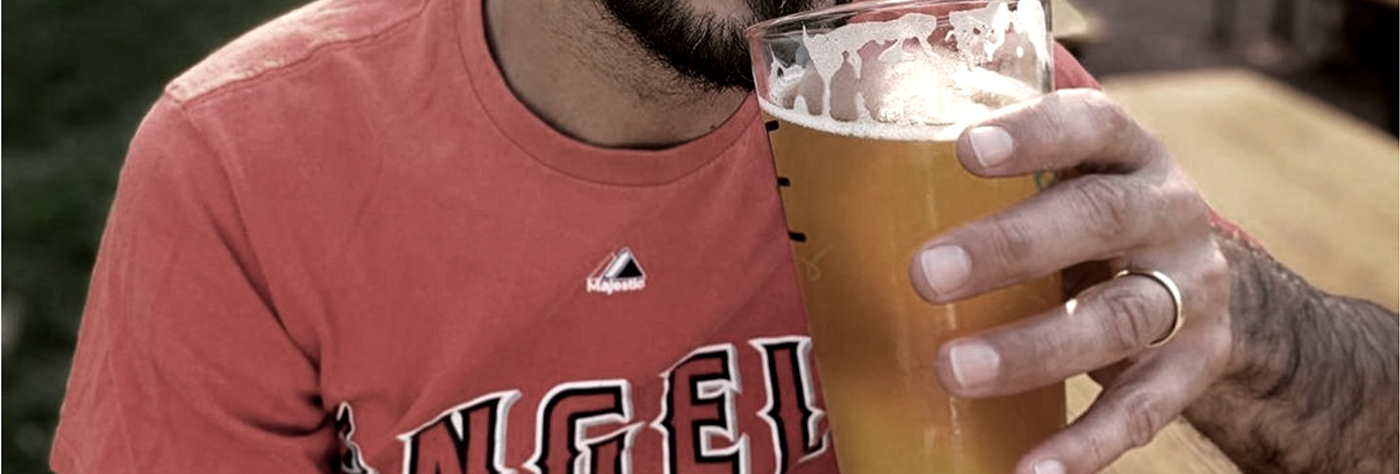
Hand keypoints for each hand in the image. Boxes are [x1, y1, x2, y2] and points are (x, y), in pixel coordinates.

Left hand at [907, 89, 1233, 473]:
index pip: (1087, 125)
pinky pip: (1143, 408)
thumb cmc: (1087, 220)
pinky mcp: (1195, 363)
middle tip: (925, 273)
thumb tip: (843, 191)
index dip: (1033, 135)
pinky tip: (1032, 470)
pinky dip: (1086, 444)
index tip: (964, 150)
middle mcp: (1168, 211)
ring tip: (954, 371)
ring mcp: (1188, 289)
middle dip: (1010, 248)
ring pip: (1120, 317)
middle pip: (1098, 219)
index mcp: (1125, 151)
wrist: (1205, 286)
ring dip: (1033, 349)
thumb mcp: (1062, 180)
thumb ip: (984, 181)